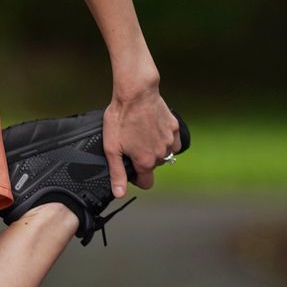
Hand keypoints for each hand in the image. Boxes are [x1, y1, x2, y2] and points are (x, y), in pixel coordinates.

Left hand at [104, 78, 181, 197]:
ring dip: (155, 149)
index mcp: (145, 161)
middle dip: (144, 160)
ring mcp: (170, 140)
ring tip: (141, 135)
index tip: (130, 168)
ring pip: (164, 153)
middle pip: (154, 166)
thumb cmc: (122, 117)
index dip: (136, 179)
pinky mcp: (174, 127)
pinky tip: (153, 129)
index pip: (147, 183)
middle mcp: (161, 153)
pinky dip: (165, 139)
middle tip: (131, 144)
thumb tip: (120, 194)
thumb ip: (117, 173)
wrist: (136, 93)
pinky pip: (172, 140)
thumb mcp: (112, 148)